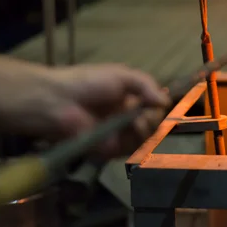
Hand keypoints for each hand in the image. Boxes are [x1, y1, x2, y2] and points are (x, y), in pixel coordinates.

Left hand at [44, 64, 170, 156]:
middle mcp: (125, 118)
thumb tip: (166, 101)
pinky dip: (136, 142)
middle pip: (152, 125)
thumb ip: (146, 85)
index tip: (158, 103)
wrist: (60, 101)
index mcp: (128, 99)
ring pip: (145, 139)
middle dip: (154, 119)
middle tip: (145, 114)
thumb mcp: (122, 75)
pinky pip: (130, 151)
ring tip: (139, 122)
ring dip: (147, 130)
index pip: (152, 108)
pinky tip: (133, 130)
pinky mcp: (109, 150)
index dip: (158, 107)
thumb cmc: (89, 82)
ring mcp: (117, 135)